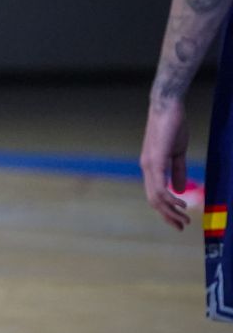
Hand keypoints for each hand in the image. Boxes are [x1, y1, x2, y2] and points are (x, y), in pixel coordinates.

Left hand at [141, 98, 192, 229]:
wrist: (167, 106)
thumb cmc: (173, 127)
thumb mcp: (177, 153)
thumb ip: (178, 171)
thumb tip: (180, 190)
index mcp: (151, 167)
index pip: (155, 195)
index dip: (166, 211)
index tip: (179, 222)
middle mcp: (147, 168)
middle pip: (153, 200)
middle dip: (167, 216)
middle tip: (182, 226)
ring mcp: (149, 163)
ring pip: (156, 195)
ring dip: (170, 210)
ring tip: (184, 218)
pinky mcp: (156, 157)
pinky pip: (159, 183)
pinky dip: (169, 196)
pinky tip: (180, 203)